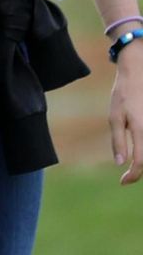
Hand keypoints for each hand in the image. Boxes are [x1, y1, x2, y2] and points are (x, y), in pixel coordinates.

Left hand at [110, 39, 142, 183]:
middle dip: (140, 169)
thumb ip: (119, 141)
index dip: (133, 175)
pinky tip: (137, 149)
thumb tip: (121, 163)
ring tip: (133, 163)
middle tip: (128, 173)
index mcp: (141, 130)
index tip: (123, 181)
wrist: (137, 73)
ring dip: (142, 158)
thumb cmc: (123, 95)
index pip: (141, 162)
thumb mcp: (115, 117)